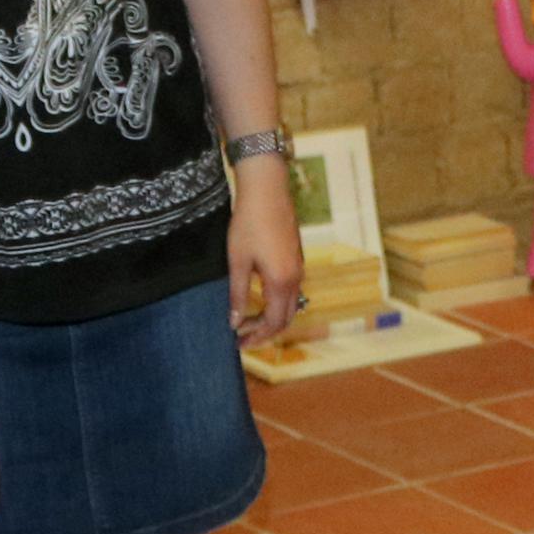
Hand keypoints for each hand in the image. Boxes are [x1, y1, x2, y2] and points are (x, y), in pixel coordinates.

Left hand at [225, 153, 302, 347]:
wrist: (267, 191)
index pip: (274, 322)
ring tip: (248, 320)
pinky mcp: (296, 258)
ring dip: (271, 317)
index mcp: (281, 282)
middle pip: (286, 318)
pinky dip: (276, 303)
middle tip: (242, 336)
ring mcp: (299, 267)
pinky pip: (291, 290)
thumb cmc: (249, 225)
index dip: (257, 336)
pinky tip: (259, 297)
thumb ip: (238, 294)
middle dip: (265, 331)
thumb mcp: (238, 262)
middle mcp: (296, 278)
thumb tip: (234, 322)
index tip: (238, 342)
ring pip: (290, 304)